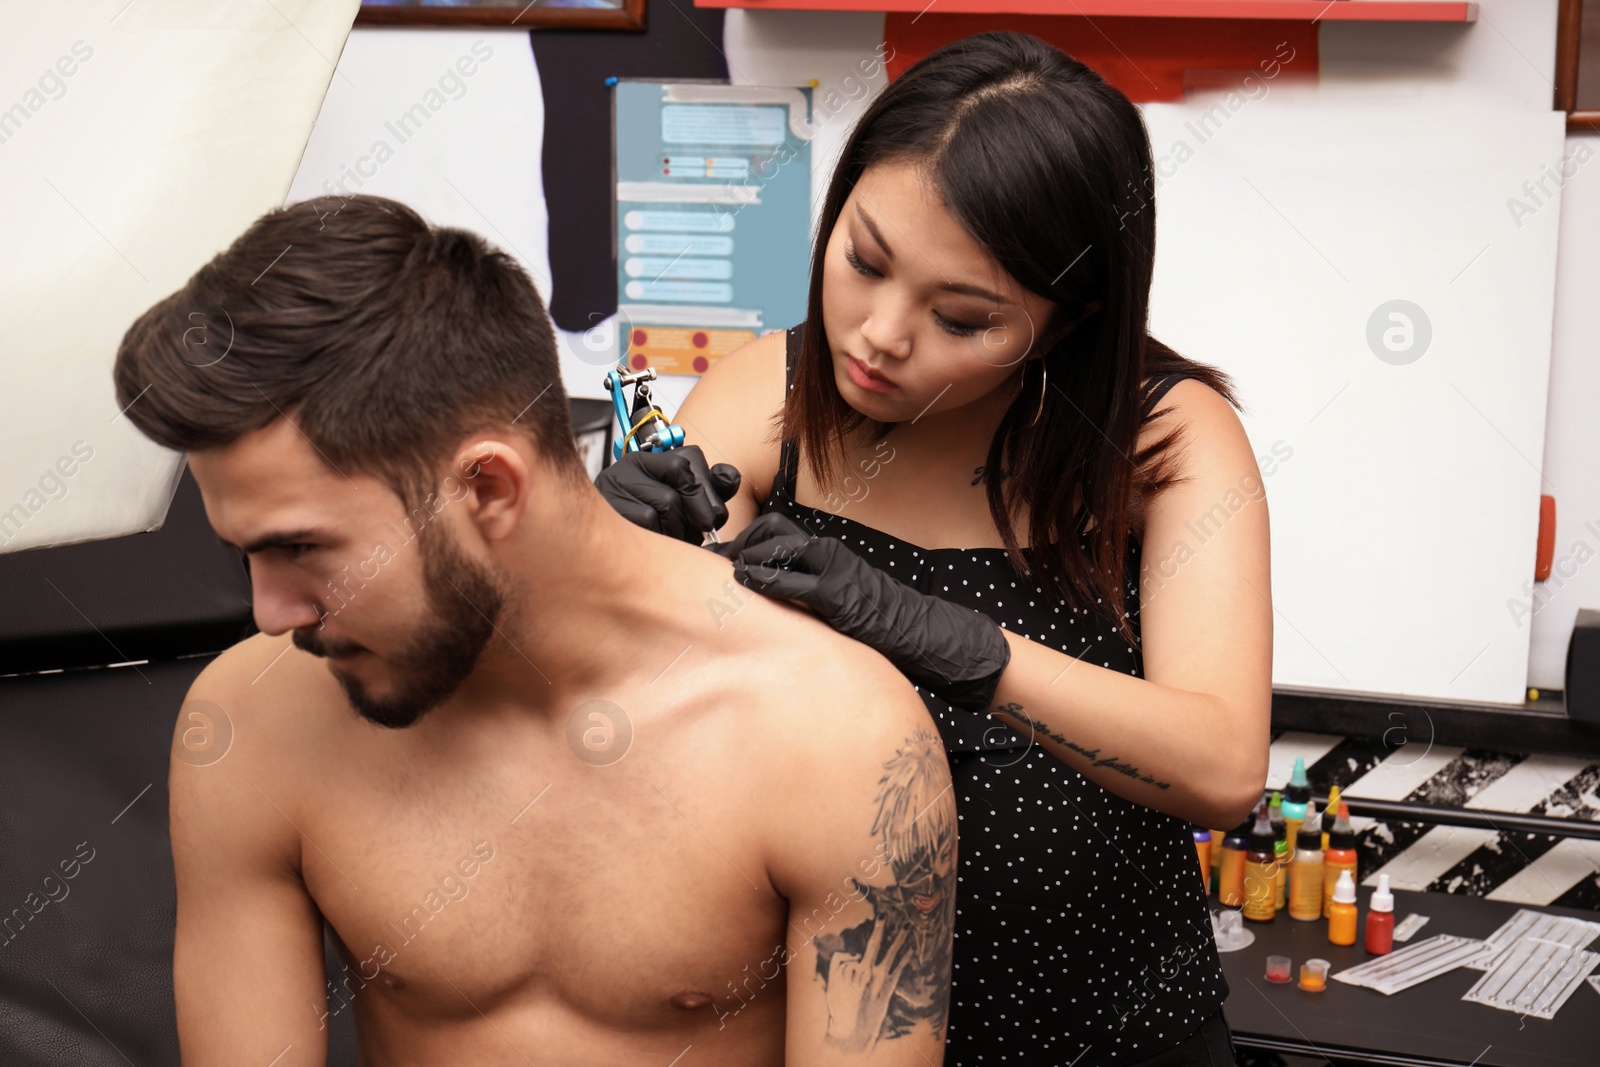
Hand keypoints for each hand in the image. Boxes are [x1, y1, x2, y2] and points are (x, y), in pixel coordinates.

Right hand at [595, 445, 740, 542]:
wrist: (605, 542)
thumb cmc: (654, 524)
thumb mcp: (688, 503)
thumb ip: (712, 489)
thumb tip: (729, 476)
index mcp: (655, 458)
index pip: (688, 462)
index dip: (706, 492)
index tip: (711, 517)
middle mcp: (633, 463)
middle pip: (682, 485)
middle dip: (698, 515)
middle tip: (698, 533)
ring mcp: (618, 482)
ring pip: (666, 505)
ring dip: (677, 530)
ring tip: (672, 539)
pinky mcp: (608, 504)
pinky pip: (647, 522)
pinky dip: (659, 537)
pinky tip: (654, 542)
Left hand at [711, 513, 1011, 711]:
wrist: (925, 633)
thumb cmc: (879, 622)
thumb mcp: (837, 598)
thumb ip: (807, 590)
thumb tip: (768, 600)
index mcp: (827, 553)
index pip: (776, 530)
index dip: (744, 540)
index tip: (721, 558)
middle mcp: (829, 553)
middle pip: (770, 529)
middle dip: (739, 543)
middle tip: (717, 565)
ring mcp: (834, 571)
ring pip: (778, 545)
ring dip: (746, 555)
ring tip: (725, 573)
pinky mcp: (838, 596)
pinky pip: (795, 579)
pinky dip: (765, 577)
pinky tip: (745, 583)